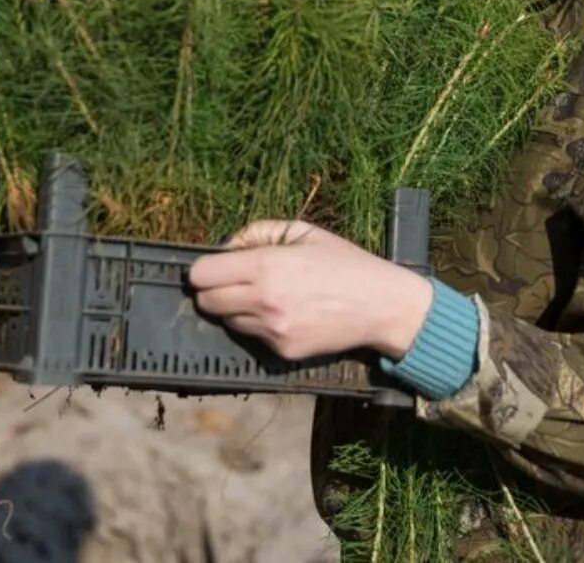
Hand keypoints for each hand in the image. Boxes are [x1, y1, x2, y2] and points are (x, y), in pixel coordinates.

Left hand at [186, 220, 433, 361]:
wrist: (381, 305)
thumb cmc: (344, 263)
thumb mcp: (304, 232)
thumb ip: (258, 232)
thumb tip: (226, 246)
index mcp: (265, 265)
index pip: (202, 275)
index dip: (202, 270)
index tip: (213, 268)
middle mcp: (262, 300)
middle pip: (206, 302)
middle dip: (213, 291)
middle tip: (233, 283)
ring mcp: (271, 330)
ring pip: (228, 322)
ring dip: (236, 310)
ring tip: (266, 297)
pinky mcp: (282, 351)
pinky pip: (254, 337)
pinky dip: (261, 326)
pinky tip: (287, 314)